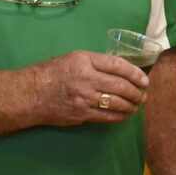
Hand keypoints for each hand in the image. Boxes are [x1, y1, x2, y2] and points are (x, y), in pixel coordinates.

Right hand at [26, 50, 149, 126]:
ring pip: (116, 102)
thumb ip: (96, 63)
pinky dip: (119, 115)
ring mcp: (84, 98)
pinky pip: (106, 116)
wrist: (30, 94)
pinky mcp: (81, 114)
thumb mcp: (74, 58)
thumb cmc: (52, 72)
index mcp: (85, 60)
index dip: (135, 73)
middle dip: (136, 92)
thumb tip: (120, 70)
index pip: (117, 65)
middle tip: (143, 95)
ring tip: (137, 104)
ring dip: (131, 105)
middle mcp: (86, 78)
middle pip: (120, 86)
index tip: (144, 79)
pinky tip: (125, 114)